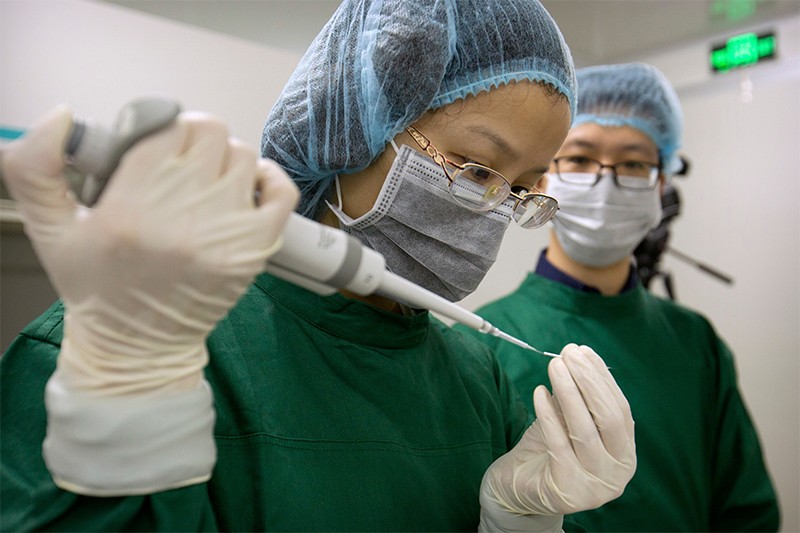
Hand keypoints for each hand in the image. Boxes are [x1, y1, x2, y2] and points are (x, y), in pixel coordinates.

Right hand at [1, 105, 298, 394]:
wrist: (139, 347)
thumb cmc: (95, 285)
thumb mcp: (49, 229)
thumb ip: (37, 167)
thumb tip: (61, 116)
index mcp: (131, 206)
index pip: (165, 127)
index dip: (159, 129)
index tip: (152, 148)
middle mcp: (184, 215)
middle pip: (209, 133)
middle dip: (191, 141)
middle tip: (178, 164)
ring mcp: (227, 232)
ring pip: (243, 155)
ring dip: (224, 160)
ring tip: (205, 182)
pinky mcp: (255, 249)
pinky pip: (281, 191)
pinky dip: (269, 178)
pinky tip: (247, 185)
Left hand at [480, 344, 634, 528]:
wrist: (520, 490)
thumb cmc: (549, 452)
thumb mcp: (568, 422)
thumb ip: (579, 399)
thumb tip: (579, 358)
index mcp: (624, 454)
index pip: (619, 410)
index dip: (602, 378)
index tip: (584, 352)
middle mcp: (617, 473)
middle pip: (608, 419)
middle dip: (588, 381)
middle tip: (568, 354)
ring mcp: (595, 486)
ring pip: (585, 431)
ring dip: (569, 392)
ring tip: (555, 366)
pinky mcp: (568, 491)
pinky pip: (559, 445)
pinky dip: (549, 415)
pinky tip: (540, 393)